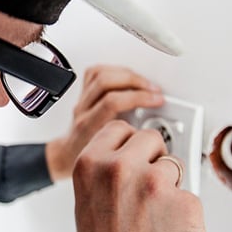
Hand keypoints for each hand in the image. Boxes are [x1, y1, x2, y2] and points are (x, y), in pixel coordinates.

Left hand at [46, 65, 163, 180]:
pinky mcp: (83, 92)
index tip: (157, 101)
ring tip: (144, 83)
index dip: (139, 97)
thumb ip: (133, 146)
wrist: (69, 156)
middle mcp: (83, 110)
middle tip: (154, 91)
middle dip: (135, 82)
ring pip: (100, 74)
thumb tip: (162, 136)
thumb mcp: (114, 159)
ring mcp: (81, 100)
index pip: (112, 102)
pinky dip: (115, 70)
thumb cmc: (90, 161)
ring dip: (127, 74)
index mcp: (89, 127)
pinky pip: (95, 72)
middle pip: (106, 82)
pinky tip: (127, 77)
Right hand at [70, 121, 204, 231]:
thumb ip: (108, 171)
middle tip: (145, 191)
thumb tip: (139, 156)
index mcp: (91, 164)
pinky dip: (185, 214)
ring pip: (176, 166)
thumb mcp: (89, 201)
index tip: (134, 154)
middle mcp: (121, 168)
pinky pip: (192, 196)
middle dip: (153, 160)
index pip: (121, 128)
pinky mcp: (187, 204)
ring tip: (153, 219)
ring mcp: (156, 185)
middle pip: (151, 139)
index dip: (130, 145)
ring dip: (170, 186)